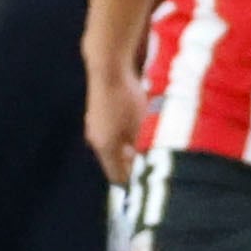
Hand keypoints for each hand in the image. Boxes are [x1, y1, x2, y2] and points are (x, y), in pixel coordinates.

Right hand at [83, 61, 147, 185]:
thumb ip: (142, 151)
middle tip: (156, 162)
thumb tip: (145, 167)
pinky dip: (125, 133)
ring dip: (130, 147)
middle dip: (134, 165)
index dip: (135, 183)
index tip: (151, 184)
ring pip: (115, 146)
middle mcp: (96, 139)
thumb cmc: (126, 97)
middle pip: (116, 162)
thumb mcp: (141, 127)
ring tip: (149, 141)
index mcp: (105, 148)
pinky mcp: (98, 112)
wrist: (108, 66)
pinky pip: (113, 131)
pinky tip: (138, 122)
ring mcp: (95, 124)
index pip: (118, 178)